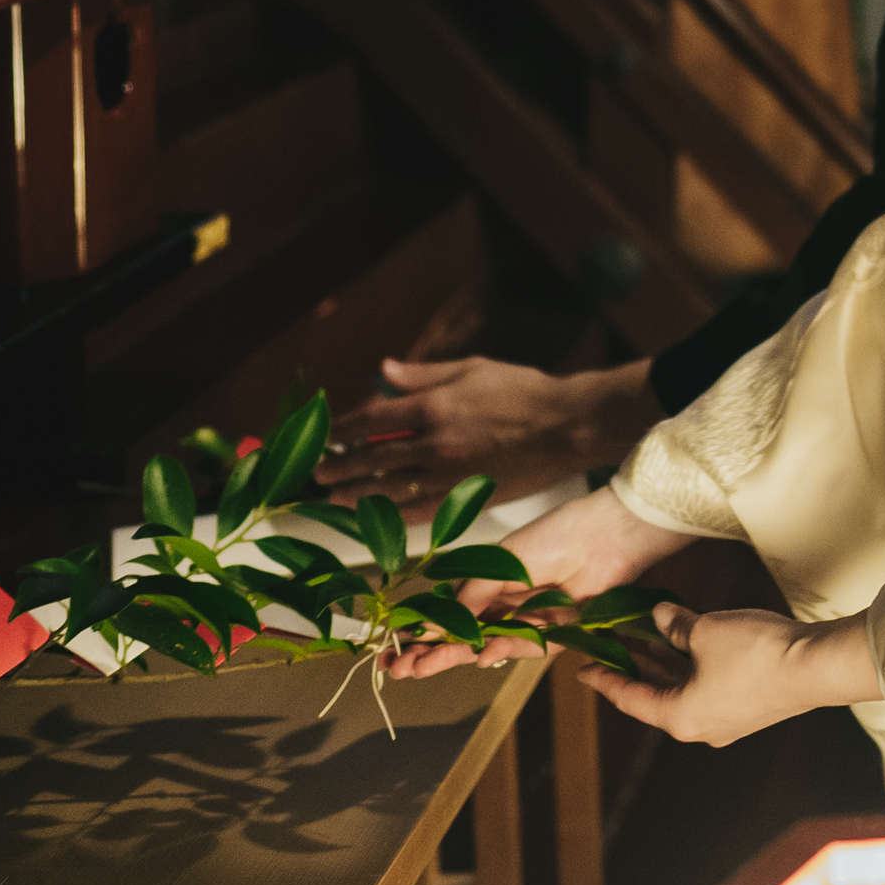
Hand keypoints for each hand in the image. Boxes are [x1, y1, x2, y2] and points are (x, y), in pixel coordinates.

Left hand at [317, 356, 662, 508]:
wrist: (566, 426)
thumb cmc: (522, 390)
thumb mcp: (470, 368)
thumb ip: (422, 374)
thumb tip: (381, 371)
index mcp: (433, 405)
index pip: (372, 420)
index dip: (343, 429)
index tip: (324, 437)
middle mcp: (433, 442)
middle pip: (373, 457)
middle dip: (341, 465)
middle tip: (319, 474)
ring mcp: (448, 474)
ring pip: (389, 488)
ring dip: (357, 494)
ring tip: (335, 499)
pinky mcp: (465, 497)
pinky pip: (418, 510)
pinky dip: (392, 514)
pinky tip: (376, 517)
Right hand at [388, 482, 694, 677]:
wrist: (604, 537)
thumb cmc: (554, 536)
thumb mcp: (499, 565)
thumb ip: (470, 598)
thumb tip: (435, 625)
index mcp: (490, 582)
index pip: (450, 614)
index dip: (424, 631)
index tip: (395, 647)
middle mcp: (507, 604)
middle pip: (462, 636)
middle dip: (430, 652)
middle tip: (399, 669)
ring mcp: (528, 621)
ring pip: (485, 646)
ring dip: (454, 657)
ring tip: (420, 667)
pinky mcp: (554, 634)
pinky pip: (522, 648)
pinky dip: (500, 651)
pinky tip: (478, 656)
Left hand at [578, 602, 879, 746]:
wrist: (816, 667)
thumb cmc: (755, 654)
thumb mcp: (705, 631)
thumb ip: (676, 626)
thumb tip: (660, 617)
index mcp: (680, 717)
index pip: (631, 698)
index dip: (605, 679)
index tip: (582, 669)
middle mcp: (701, 726)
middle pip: (657, 695)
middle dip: (636, 666)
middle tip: (612, 644)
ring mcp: (727, 718)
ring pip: (685, 689)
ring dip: (666, 663)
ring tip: (645, 635)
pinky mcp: (749, 706)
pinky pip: (708, 686)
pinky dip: (692, 665)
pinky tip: (689, 639)